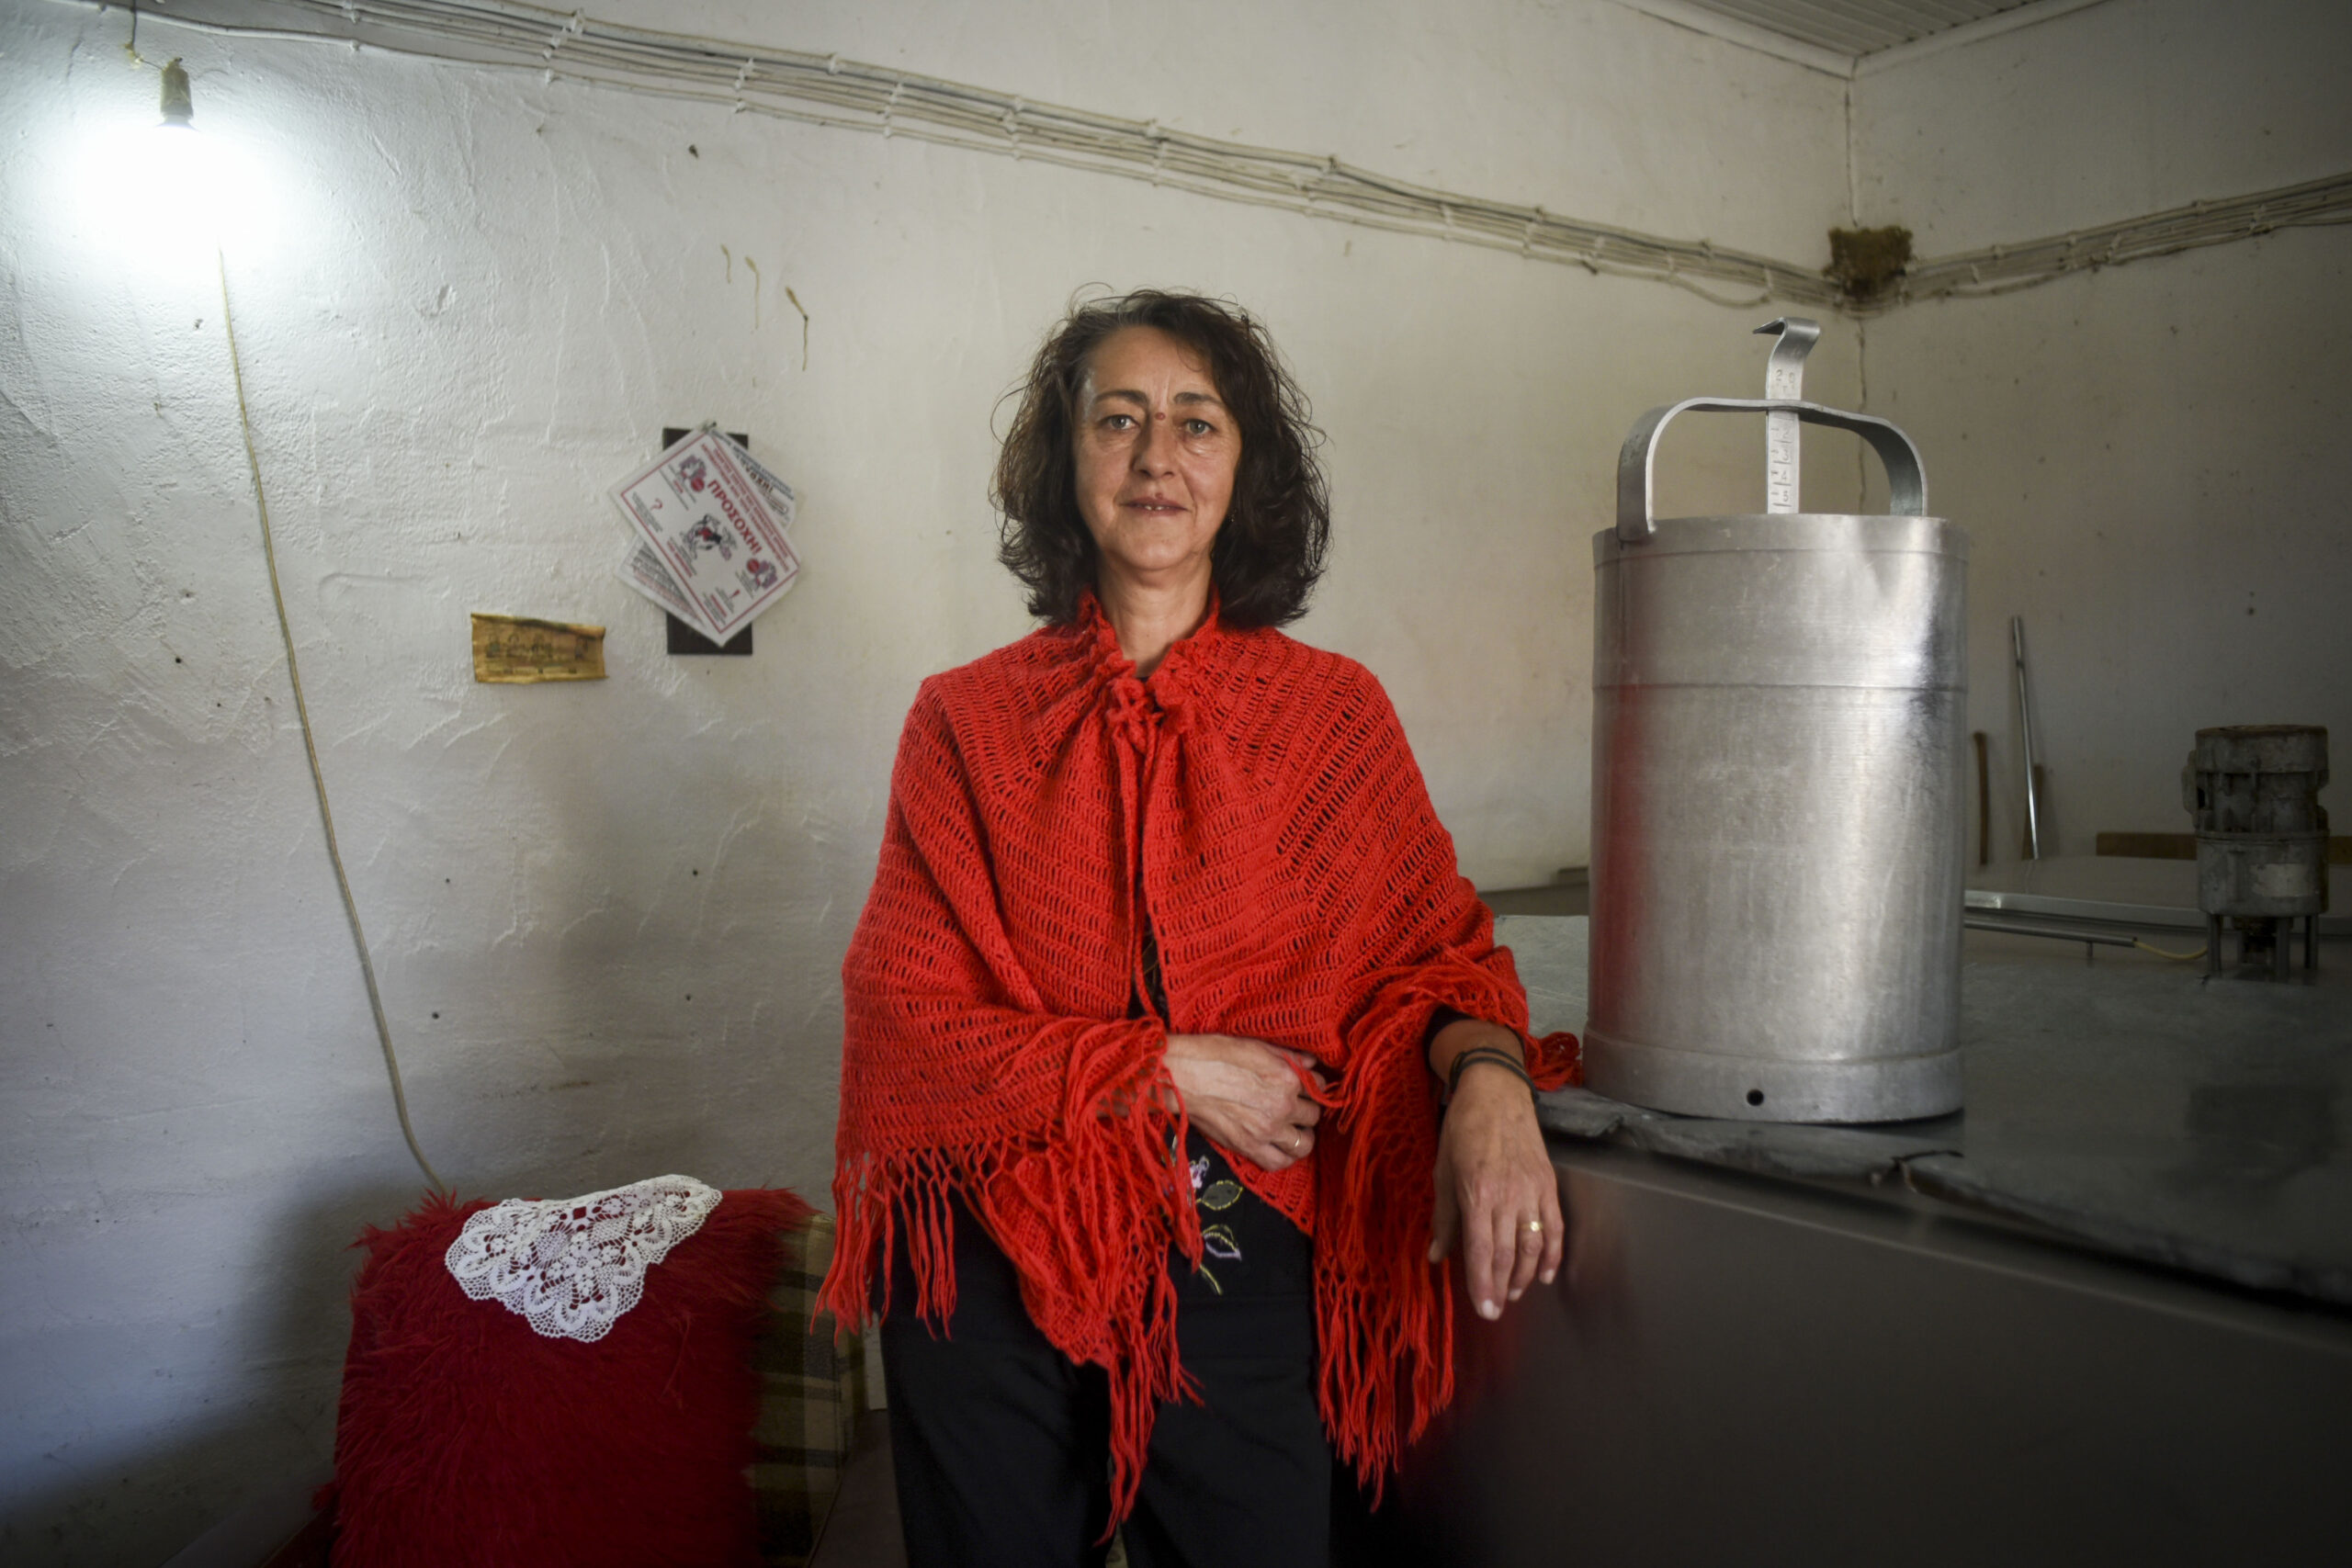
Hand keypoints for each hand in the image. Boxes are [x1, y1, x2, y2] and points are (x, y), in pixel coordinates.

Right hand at [1162, 1033, 1326, 1171]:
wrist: (1182, 1076)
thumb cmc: (1215, 1054)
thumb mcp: (1256, 1046)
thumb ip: (1288, 1056)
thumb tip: (1309, 1063)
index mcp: (1287, 1078)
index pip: (1318, 1086)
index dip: (1311, 1085)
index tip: (1302, 1087)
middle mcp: (1283, 1106)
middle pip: (1313, 1115)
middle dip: (1306, 1110)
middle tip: (1295, 1107)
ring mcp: (1268, 1130)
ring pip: (1303, 1143)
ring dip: (1300, 1136)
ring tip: (1291, 1130)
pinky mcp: (1249, 1147)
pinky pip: (1279, 1162)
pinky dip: (1284, 1157)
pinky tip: (1279, 1147)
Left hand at [1426, 1034, 1562, 1321]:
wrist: (1495, 1092)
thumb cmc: (1462, 1129)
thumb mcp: (1443, 1171)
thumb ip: (1444, 1218)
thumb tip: (1437, 1257)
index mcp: (1477, 1193)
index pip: (1482, 1251)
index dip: (1483, 1284)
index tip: (1484, 1310)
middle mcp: (1508, 1196)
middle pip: (1509, 1255)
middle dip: (1502, 1288)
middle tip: (1495, 1310)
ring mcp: (1532, 1191)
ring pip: (1534, 1246)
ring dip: (1526, 1276)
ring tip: (1514, 1294)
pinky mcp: (1549, 1185)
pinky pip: (1556, 1227)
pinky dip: (1553, 1254)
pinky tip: (1546, 1274)